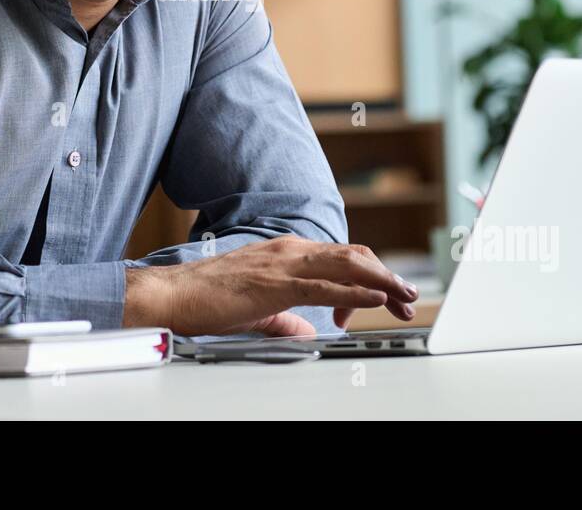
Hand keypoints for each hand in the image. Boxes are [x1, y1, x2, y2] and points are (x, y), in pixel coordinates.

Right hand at [123, 236, 417, 336]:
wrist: (173, 294)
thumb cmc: (207, 299)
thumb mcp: (258, 309)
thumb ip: (286, 318)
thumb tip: (308, 331)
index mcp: (286, 253)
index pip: (341, 258)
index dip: (370, 276)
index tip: (385, 299)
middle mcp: (290, 250)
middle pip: (354, 257)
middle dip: (386, 276)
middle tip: (408, 298)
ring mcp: (284, 263)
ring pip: (347, 265)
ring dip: (381, 281)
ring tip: (404, 295)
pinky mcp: (276, 283)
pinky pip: (325, 285)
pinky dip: (356, 291)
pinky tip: (374, 299)